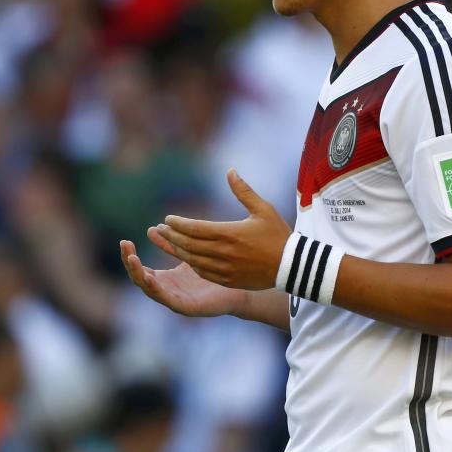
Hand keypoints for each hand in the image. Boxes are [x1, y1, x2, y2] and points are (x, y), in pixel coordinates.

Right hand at [119, 240, 246, 316]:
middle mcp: (168, 291)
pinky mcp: (187, 308)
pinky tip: (150, 278)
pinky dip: (156, 290)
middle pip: (140, 279)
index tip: (124, 242)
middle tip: (125, 246)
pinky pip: (167, 300)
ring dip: (139, 275)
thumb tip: (155, 226)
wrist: (241, 288)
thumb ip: (173, 244)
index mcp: (166, 280)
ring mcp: (175, 301)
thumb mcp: (189, 254)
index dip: (130, 257)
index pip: (140, 269)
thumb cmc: (216, 272)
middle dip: (129, 263)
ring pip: (150, 290)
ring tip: (132, 259)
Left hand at [151, 169, 290, 289]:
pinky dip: (193, 265)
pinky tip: (187, 258)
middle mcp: (224, 253)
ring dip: (178, 251)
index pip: (195, 229)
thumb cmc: (278, 235)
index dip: (178, 224)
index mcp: (230, 233)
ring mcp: (226, 269)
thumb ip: (243, 191)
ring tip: (168, 243)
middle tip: (159, 230)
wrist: (292, 266)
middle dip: (172, 236)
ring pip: (193, 261)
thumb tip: (229, 171)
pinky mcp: (229, 280)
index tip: (167, 219)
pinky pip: (204, 273)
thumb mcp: (263, 209)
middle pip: (189, 245)